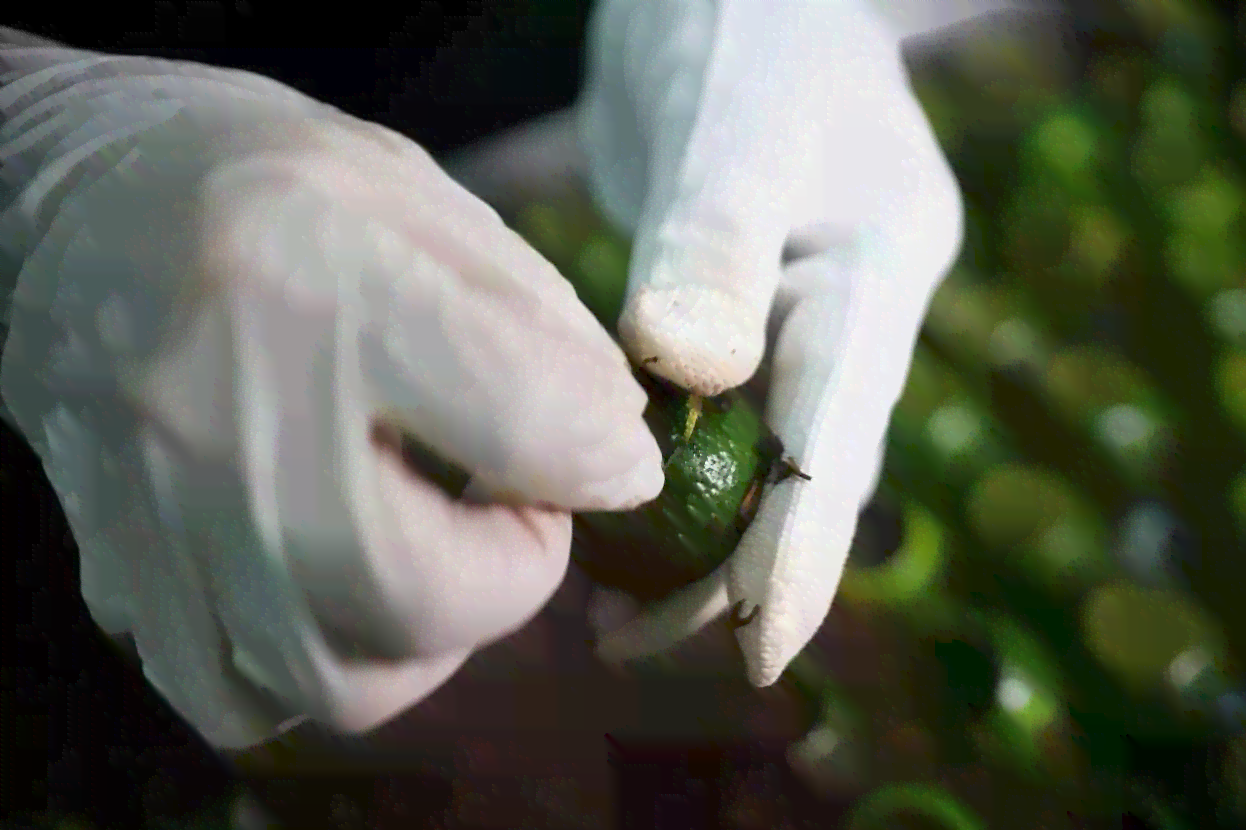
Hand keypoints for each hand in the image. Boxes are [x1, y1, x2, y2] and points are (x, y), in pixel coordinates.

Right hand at [0, 40, 661, 747]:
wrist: (63, 203)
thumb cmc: (255, 182)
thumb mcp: (418, 196)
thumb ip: (537, 323)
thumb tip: (614, 452)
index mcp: (311, 279)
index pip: (525, 421)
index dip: (605, 454)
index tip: (609, 453)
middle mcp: (221, 416)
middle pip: (423, 597)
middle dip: (518, 569)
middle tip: (519, 500)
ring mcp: (157, 516)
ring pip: (340, 680)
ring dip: (429, 630)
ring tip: (433, 540)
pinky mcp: (121, 575)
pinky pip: (247, 696)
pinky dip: (327, 660)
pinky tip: (340, 580)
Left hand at [575, 0, 1046, 686]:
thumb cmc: (747, 29)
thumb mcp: (736, 129)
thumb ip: (717, 245)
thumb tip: (688, 369)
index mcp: (872, 285)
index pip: (839, 446)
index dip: (801, 559)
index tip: (757, 653)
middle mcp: (837, 322)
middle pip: (794, 479)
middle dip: (728, 578)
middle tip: (631, 649)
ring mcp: (780, 320)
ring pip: (743, 460)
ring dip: (683, 543)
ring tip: (604, 619)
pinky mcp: (720, 312)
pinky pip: (694, 415)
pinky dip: (646, 475)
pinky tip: (589, 514)